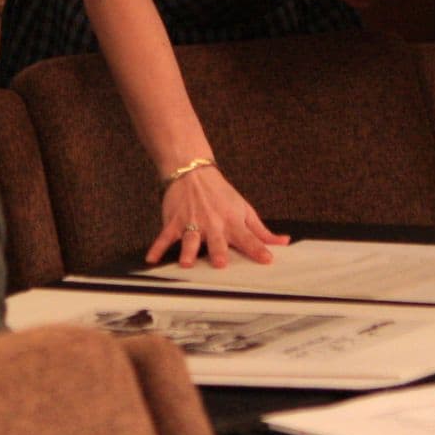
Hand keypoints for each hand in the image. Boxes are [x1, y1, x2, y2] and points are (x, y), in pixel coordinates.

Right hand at [147, 165, 289, 267]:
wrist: (193, 171)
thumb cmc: (221, 194)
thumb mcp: (244, 209)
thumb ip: (261, 230)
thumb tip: (283, 242)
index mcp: (232, 222)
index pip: (248, 238)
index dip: (258, 249)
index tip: (268, 260)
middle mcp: (213, 224)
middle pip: (217, 241)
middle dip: (218, 251)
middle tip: (220, 263)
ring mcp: (192, 222)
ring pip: (190, 238)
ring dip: (188, 250)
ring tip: (185, 263)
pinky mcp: (174, 221)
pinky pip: (164, 236)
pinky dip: (156, 247)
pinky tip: (151, 259)